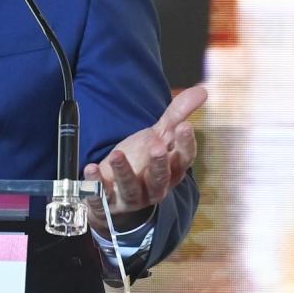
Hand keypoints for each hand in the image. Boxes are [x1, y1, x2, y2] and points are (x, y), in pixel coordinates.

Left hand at [84, 85, 205, 225]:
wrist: (115, 190)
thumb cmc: (141, 160)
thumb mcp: (158, 137)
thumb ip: (176, 115)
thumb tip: (202, 91)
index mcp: (171, 171)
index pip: (184, 159)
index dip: (186, 144)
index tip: (185, 125)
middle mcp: (154, 188)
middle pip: (160, 178)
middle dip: (159, 164)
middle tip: (157, 146)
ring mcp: (131, 197)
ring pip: (130, 187)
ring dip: (124, 172)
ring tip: (117, 154)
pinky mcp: (108, 201)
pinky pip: (101, 195)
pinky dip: (95, 182)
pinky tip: (91, 167)